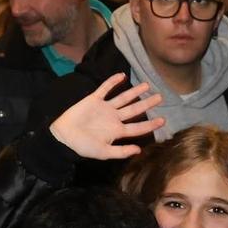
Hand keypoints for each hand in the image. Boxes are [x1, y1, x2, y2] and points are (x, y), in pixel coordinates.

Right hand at [49, 73, 165, 159]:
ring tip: (146, 85)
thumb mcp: (103, 152)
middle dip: (147, 104)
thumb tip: (138, 151)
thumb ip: (120, 152)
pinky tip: (122, 76)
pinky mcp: (94, 100)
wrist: (64, 136)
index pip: (137, 128)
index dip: (150, 124)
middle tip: (161, 97)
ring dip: (135, 92)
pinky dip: (113, 82)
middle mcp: (113, 118)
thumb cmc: (82, 146)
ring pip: (123, 97)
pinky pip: (105, 88)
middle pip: (134, 110)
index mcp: (117, 131)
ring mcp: (105, 108)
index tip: (163, 120)